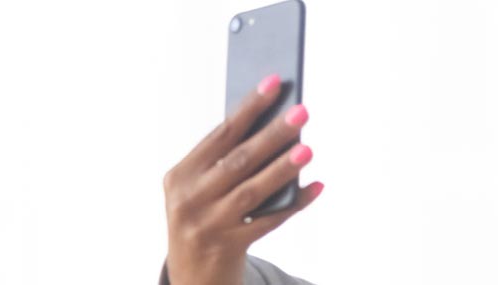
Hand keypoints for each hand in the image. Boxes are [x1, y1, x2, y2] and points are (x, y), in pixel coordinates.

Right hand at [162, 74, 322, 284]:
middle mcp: (190, 199)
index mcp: (181, 175)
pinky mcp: (230, 245)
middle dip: (272, 134)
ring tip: (308, 147)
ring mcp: (209, 224)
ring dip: (282, 168)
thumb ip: (228, 161)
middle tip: (301, 112)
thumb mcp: (202, 187)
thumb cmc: (204, 215)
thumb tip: (277, 127)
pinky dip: (295, 203)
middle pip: (238, 160)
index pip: (220, 134)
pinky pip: (269, 220)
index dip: (249, 107)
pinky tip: (316, 187)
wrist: (192, 275)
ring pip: (253, 190)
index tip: (274, 82)